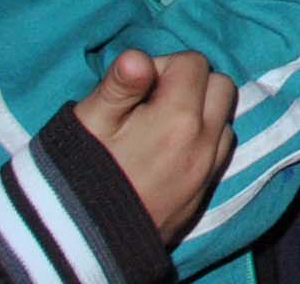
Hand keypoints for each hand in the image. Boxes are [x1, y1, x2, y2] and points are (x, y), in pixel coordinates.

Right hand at [73, 49, 234, 245]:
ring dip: (200, 113)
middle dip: (190, 85)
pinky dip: (203, 141)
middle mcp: (203, 143)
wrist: (75, 243)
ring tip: (157, 128)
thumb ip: (118, 86)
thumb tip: (139, 56)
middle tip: (148, 105)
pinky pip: (220, 151)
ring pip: (224, 119)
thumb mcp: (88, 124)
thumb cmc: (75, 176)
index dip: (162, 67)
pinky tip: (168, 152)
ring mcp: (206, 171)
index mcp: (177, 119)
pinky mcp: (203, 194)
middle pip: (219, 86)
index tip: (134, 91)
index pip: (193, 63)